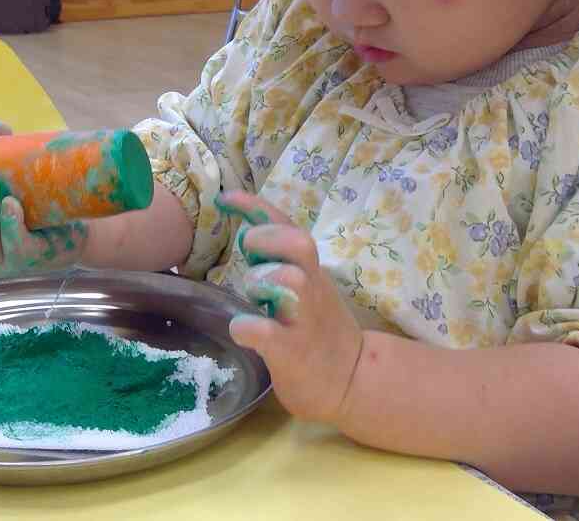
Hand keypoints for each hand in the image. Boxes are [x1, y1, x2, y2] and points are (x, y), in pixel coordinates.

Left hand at [220, 192, 364, 423]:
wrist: (354, 381)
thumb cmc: (320, 330)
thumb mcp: (305, 286)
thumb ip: (280, 261)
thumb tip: (249, 234)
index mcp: (310, 270)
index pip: (286, 226)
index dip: (255, 207)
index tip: (224, 197)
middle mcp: (311, 288)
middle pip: (299, 243)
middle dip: (266, 240)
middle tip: (250, 257)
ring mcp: (304, 319)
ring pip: (288, 281)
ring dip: (261, 282)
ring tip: (253, 298)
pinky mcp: (294, 352)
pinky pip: (269, 333)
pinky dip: (249, 328)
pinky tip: (242, 330)